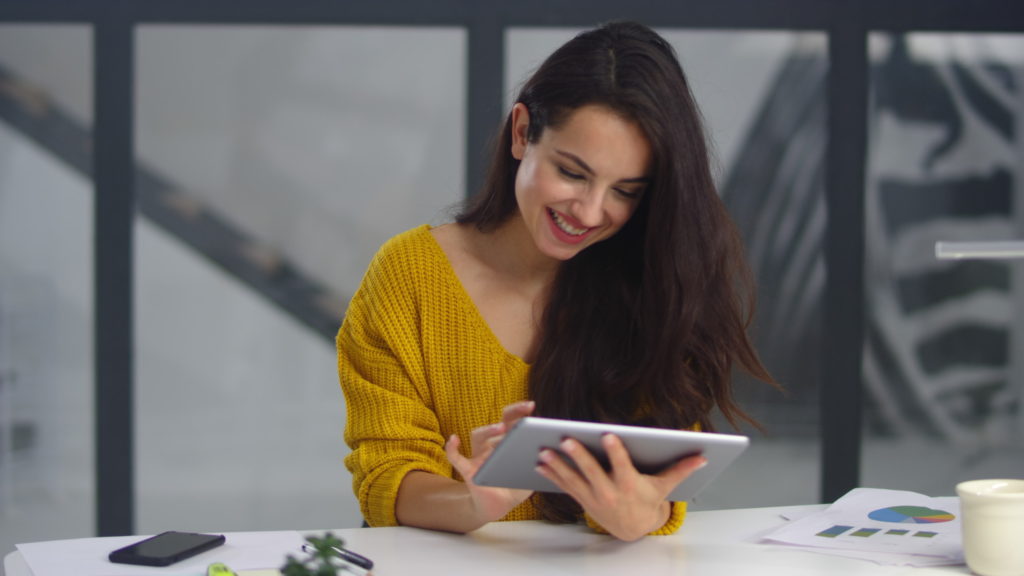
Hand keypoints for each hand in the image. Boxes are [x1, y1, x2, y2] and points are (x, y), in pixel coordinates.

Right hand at [445, 400, 535, 524]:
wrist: (498, 508)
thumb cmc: (515, 487)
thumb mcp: (530, 475)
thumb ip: (538, 465)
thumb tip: (549, 455)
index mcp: (506, 443)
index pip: (511, 421)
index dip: (519, 411)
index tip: (531, 405)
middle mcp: (491, 445)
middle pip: (498, 423)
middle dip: (511, 414)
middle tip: (525, 410)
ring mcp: (479, 457)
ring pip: (478, 437)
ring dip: (488, 430)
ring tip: (501, 428)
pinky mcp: (469, 471)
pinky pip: (455, 458)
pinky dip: (452, 449)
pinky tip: (454, 439)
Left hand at [535, 433, 706, 540]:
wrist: (633, 529)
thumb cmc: (648, 501)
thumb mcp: (665, 487)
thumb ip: (681, 469)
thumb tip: (702, 456)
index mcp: (629, 485)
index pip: (622, 466)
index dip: (616, 451)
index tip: (609, 435)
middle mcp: (609, 492)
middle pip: (592, 471)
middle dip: (578, 455)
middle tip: (566, 439)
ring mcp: (593, 497)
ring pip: (573, 479)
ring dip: (557, 465)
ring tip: (544, 450)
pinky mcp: (582, 499)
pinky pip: (564, 486)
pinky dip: (551, 475)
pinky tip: (540, 463)